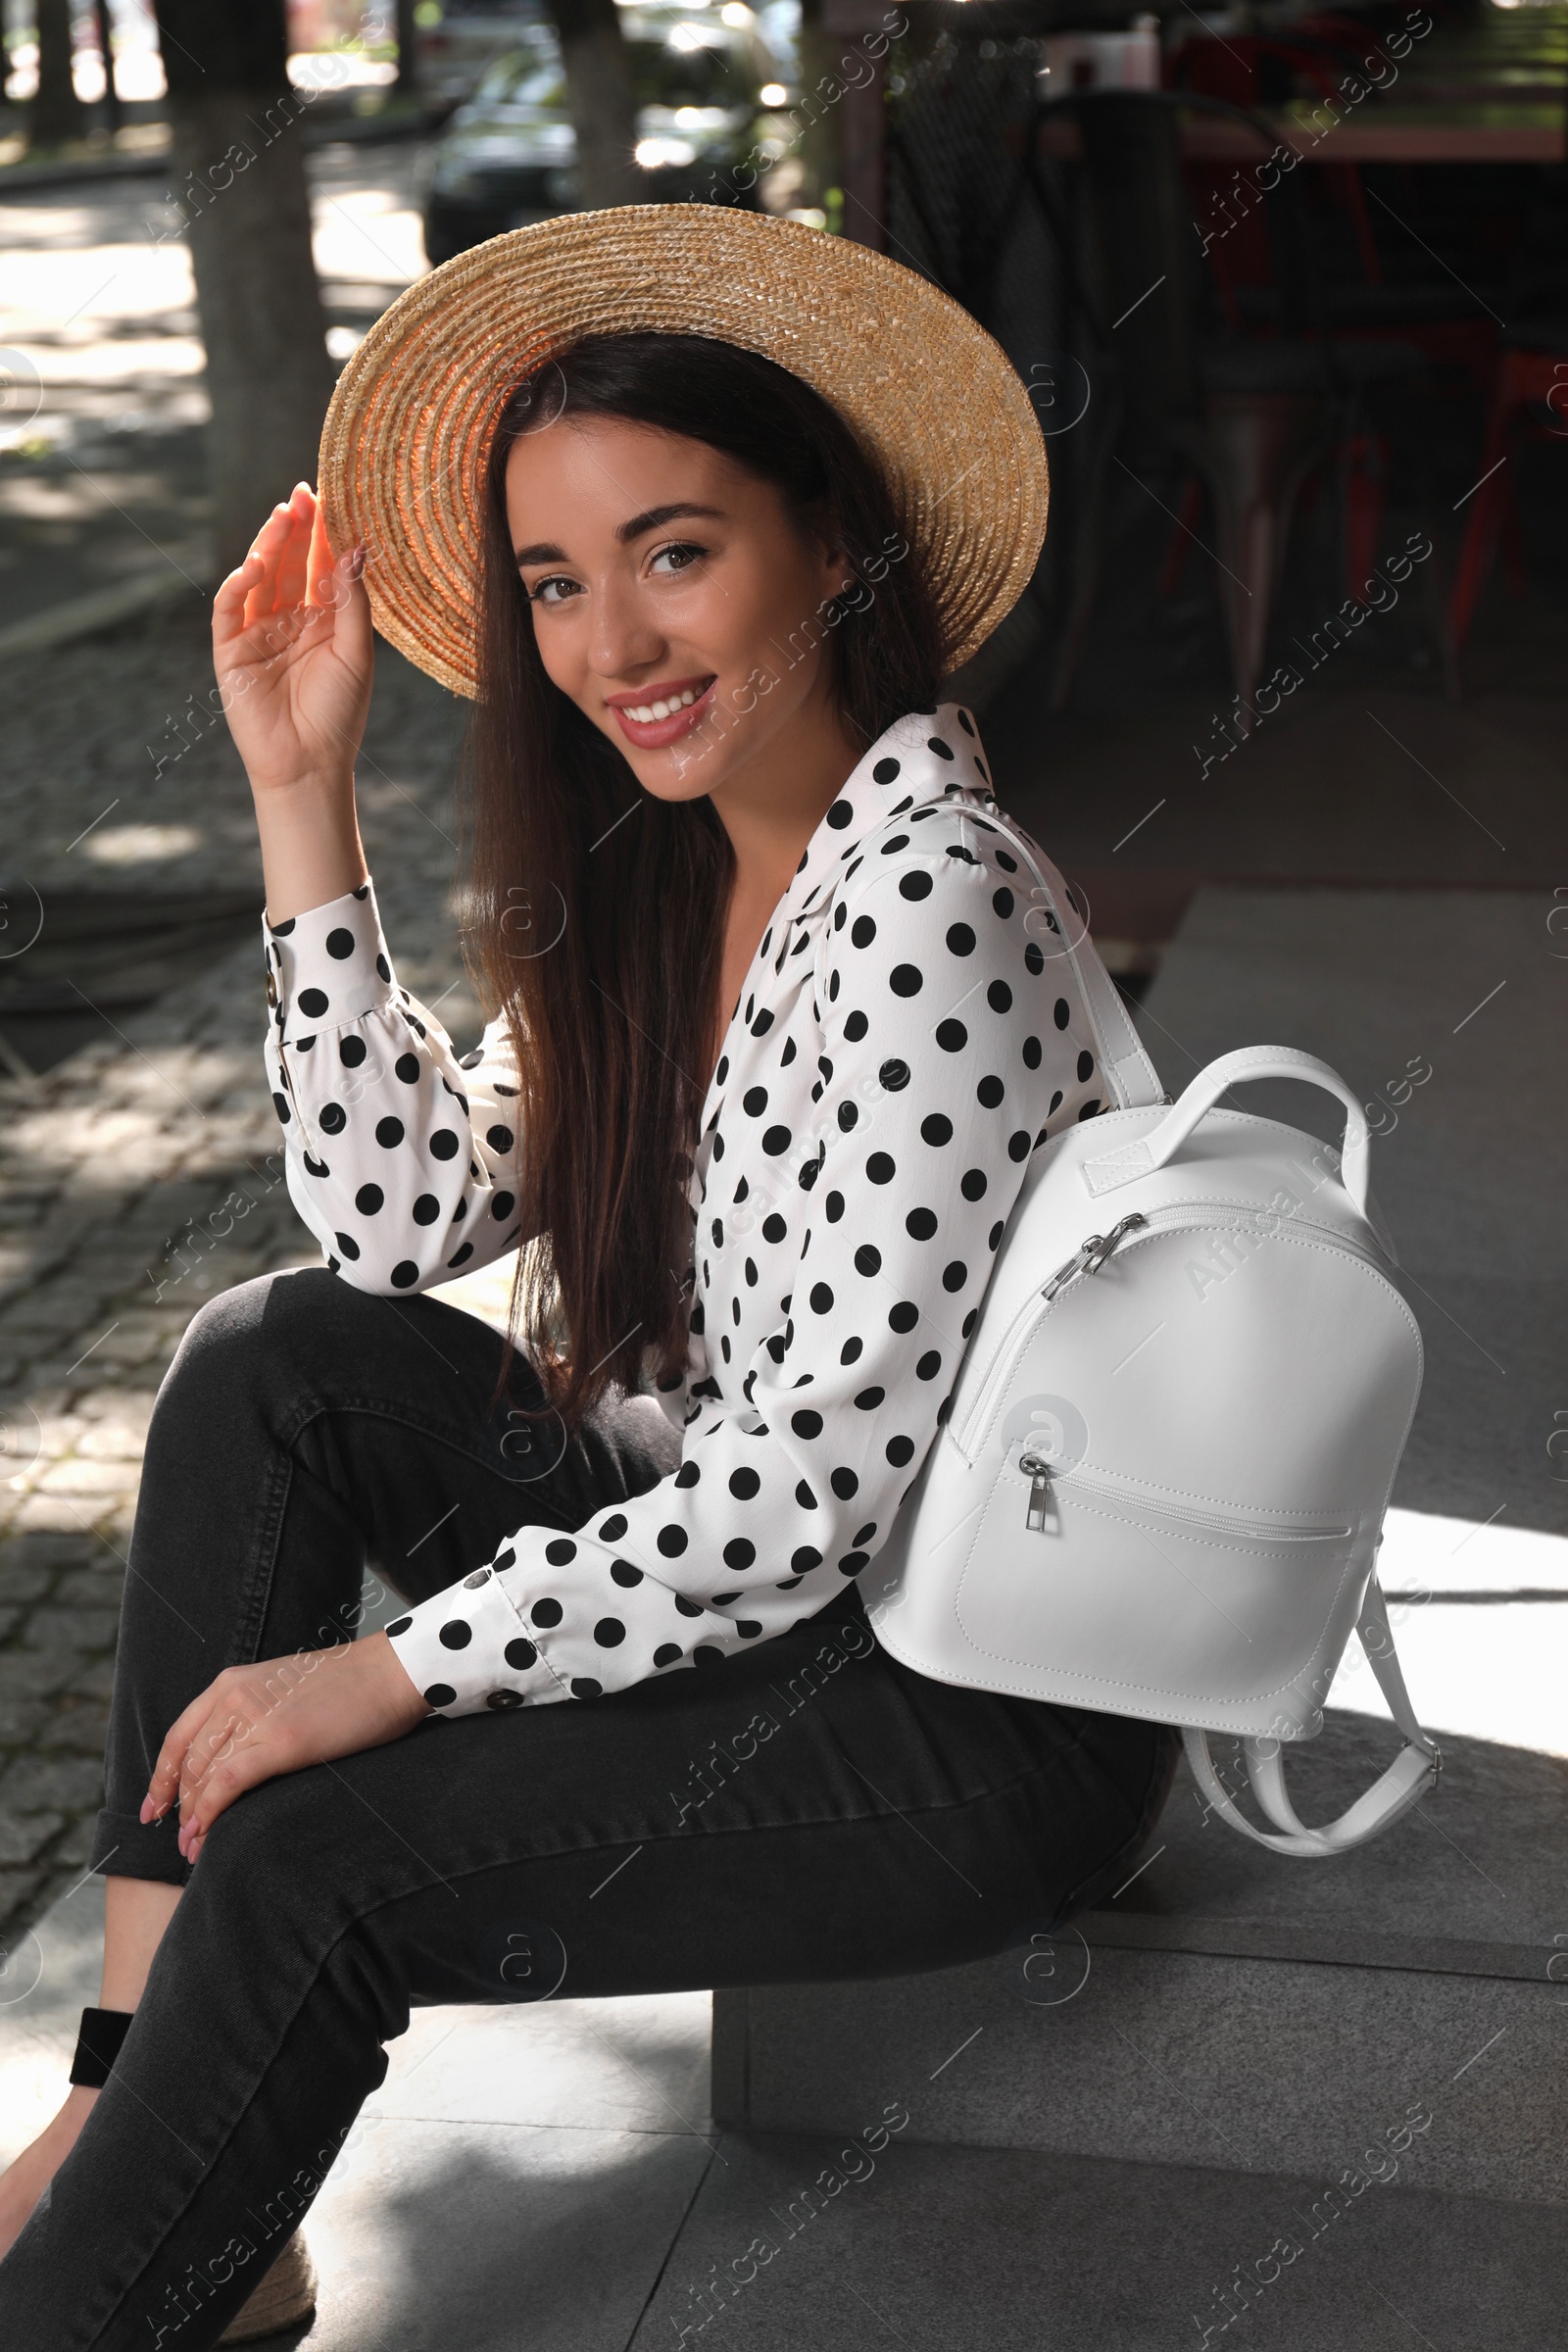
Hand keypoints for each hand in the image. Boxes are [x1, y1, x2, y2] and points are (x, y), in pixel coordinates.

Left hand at [142, 1633, 429, 1863]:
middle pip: (189, 1761)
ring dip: (193, 1817)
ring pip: (204, 1775)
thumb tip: (235, 1755)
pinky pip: (228, 1782)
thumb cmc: (348, 1685)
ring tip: (192, 1848)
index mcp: (233, 1682)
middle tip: (180, 1840)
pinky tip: (205, 1833)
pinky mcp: (281, 1742)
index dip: (162, 1777)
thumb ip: (253, 1711)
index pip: (180, 1736)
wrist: (390, 1673)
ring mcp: (256, 1717)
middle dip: (179, 1806)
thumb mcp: (283, 1687)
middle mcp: (235, 1696)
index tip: (155, 1808)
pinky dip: (210, 1812)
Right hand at [213, 480, 374, 797]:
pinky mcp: (230, 651)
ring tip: (282, 517)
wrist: (310, 764)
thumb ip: (352, 601)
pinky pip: (229, 609)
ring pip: (258, 578)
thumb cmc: (339, 715)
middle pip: (288, 563)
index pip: (319, 566)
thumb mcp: (356, 653)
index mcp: (322, 620)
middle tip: (300, 494)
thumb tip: (356, 548)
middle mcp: (288, 621)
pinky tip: (254, 565)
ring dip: (267, 545)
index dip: (322, 533)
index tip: (329, 497)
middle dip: (294, 528)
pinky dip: (237, 584)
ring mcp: (257, 633)